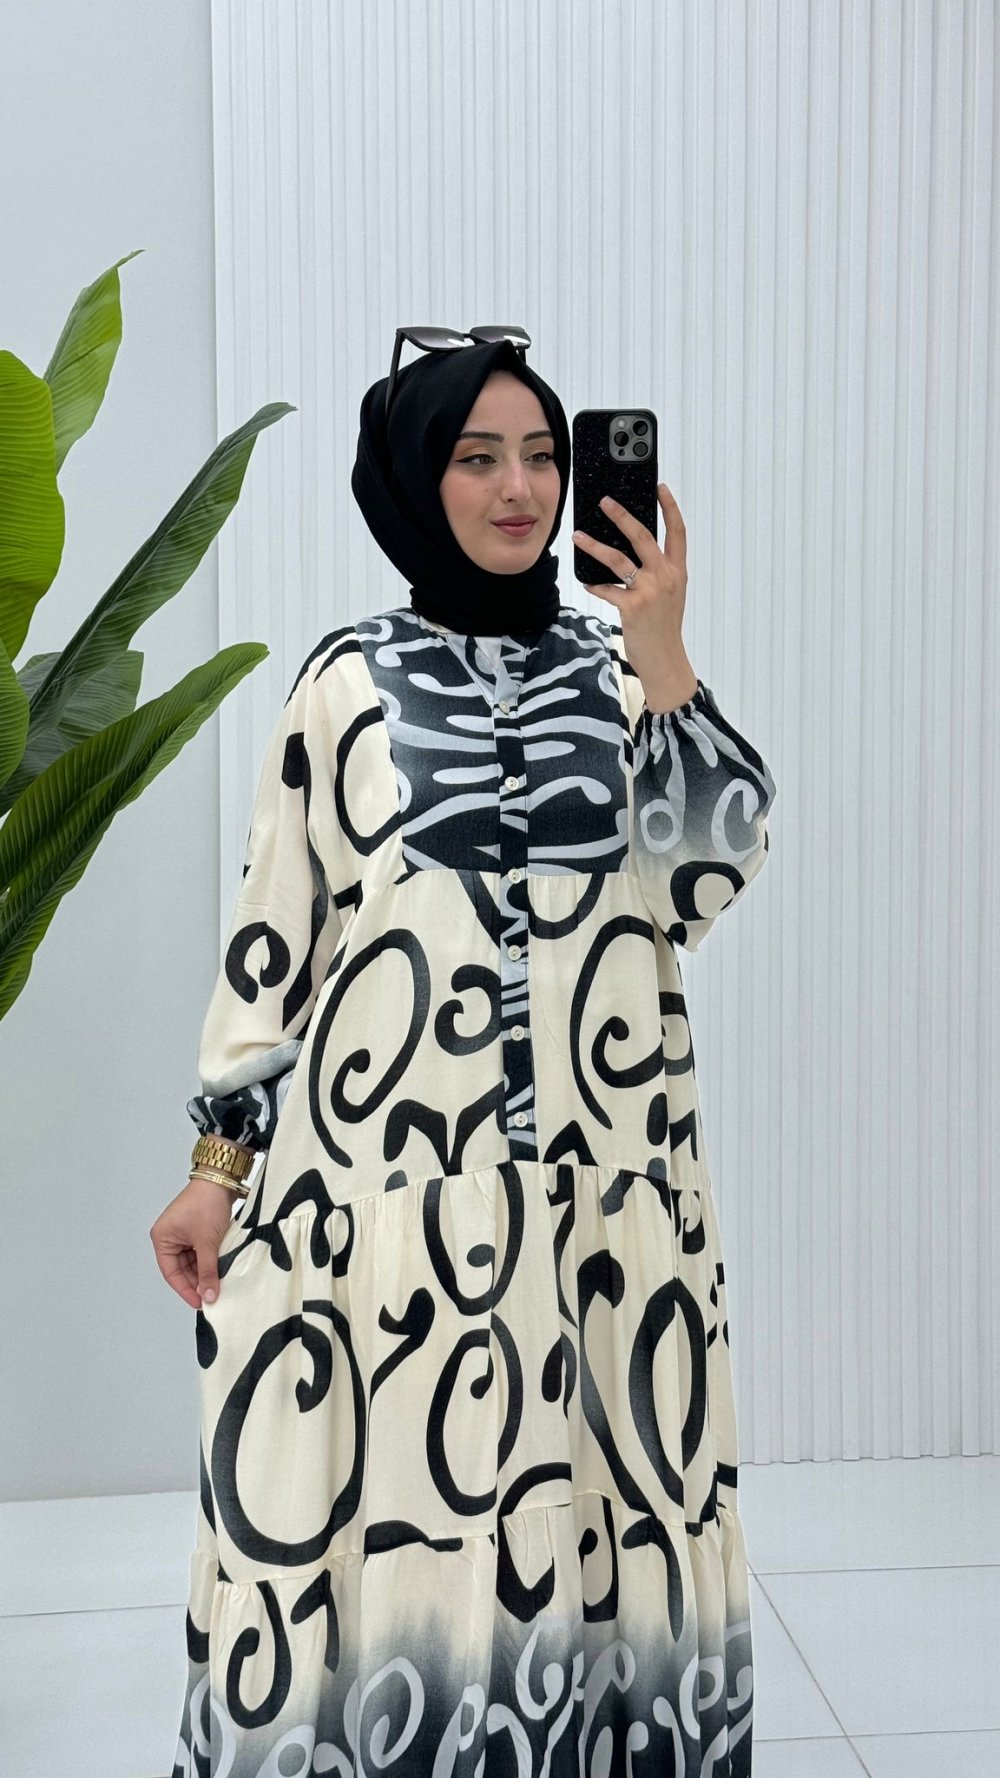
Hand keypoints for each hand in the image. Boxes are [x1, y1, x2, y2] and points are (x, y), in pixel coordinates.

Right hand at [149, 1175, 240, 1310]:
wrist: (222, 1179)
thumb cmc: (206, 1203)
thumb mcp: (207, 1243)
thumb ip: (208, 1271)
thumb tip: (209, 1295)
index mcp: (162, 1238)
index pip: (171, 1273)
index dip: (185, 1290)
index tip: (199, 1303)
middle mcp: (170, 1237)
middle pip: (182, 1269)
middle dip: (197, 1282)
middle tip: (212, 1297)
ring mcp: (184, 1234)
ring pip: (193, 1262)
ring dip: (205, 1272)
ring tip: (218, 1285)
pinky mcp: (197, 1231)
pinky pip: (201, 1253)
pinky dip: (210, 1261)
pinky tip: (220, 1271)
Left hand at [572, 483, 698, 710]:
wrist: (665, 659)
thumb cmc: (664, 627)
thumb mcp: (670, 594)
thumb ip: (658, 572)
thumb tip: (632, 553)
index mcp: (677, 571)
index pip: (677, 532)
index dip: (670, 507)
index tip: (660, 487)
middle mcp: (666, 576)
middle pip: (643, 536)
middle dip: (622, 515)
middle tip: (605, 501)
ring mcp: (649, 591)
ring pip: (618, 559)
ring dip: (594, 546)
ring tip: (578, 536)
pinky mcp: (632, 607)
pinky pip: (607, 589)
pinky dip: (595, 584)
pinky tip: (587, 581)